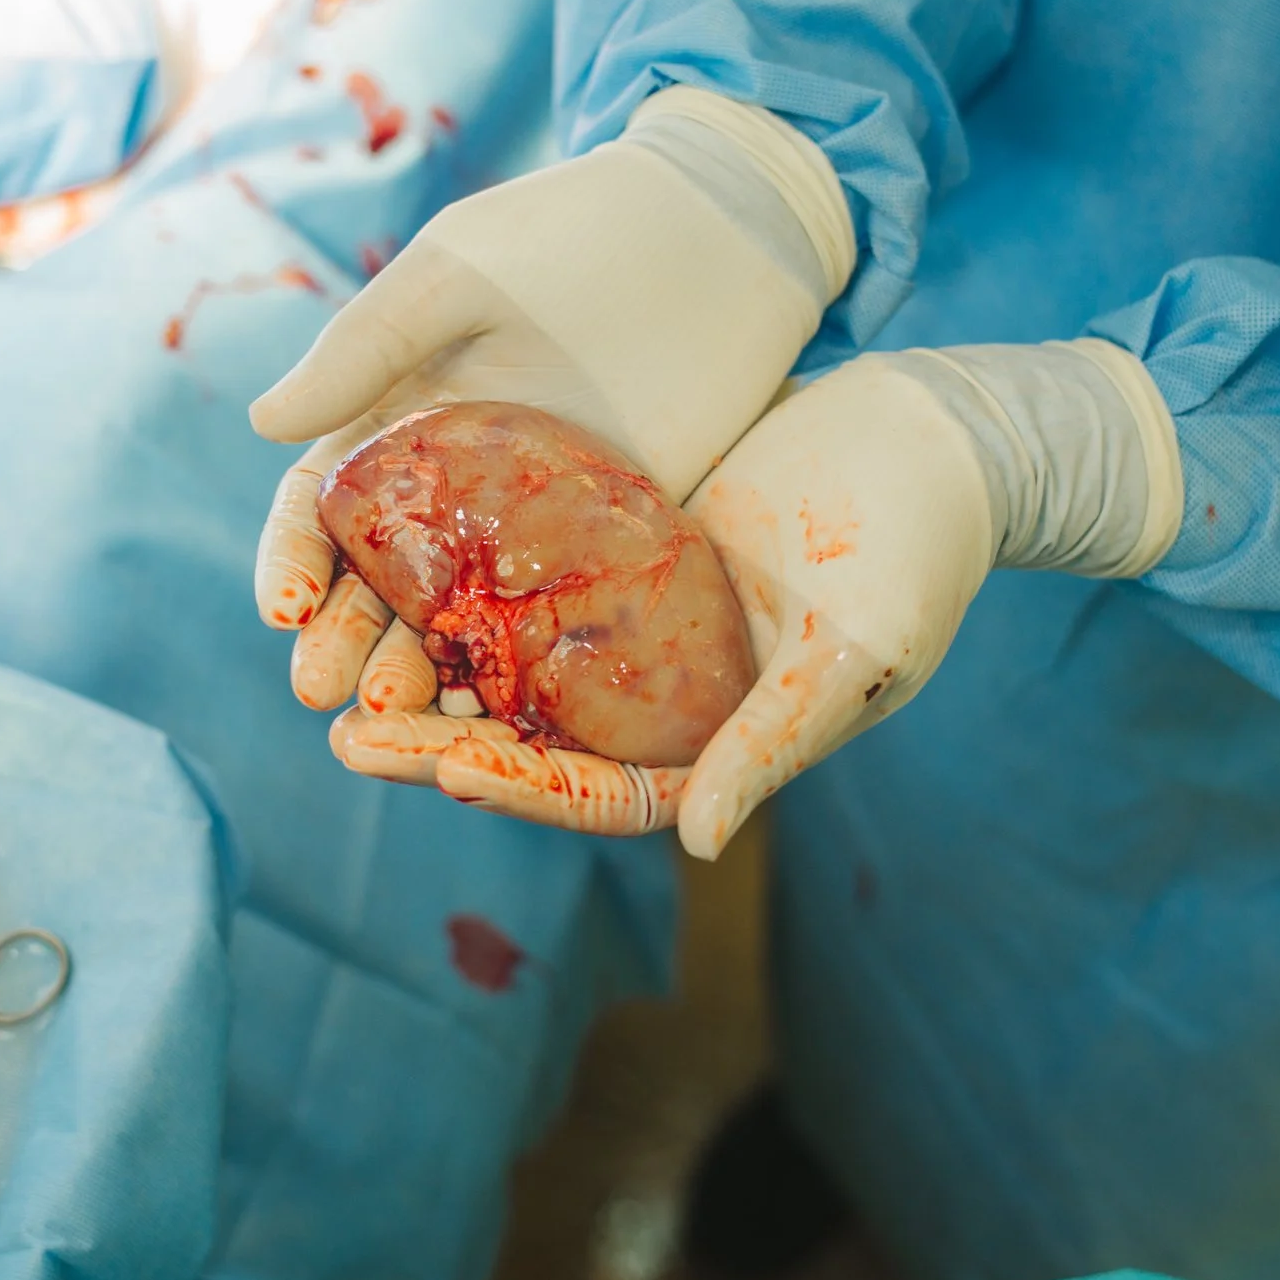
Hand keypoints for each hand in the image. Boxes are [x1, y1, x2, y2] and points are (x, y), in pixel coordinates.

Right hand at [249, 86, 853, 718]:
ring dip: (417, 669)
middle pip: (379, 582)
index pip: (321, 507)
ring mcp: (531, 524)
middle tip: (324, 694)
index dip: (293, 560)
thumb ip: (365, 347)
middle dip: (343, 640)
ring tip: (398, 717)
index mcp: (397, 417)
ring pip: (456, 618)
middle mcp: (454, 484)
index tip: (285, 612)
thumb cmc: (574, 230)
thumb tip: (263, 425)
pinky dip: (516, 673)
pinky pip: (551, 624)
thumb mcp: (458, 274)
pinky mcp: (610, 547)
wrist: (725, 228)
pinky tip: (496, 714)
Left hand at [327, 339, 1184, 855]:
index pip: (602, 793)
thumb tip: (695, 843)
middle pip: (534, 740)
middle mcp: (668, 698)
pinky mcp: (624, 551)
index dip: (525, 790)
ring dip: (432, 674)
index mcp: (721, 743)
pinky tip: (394, 575)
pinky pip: (530, 583)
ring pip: (516, 669)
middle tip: (346, 734)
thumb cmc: (922, 549)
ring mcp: (639, 625)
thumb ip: (773, 741)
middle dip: (441, 744)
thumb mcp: (855, 652)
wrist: (939, 436)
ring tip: (340, 673)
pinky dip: (467, 589)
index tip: (445, 774)